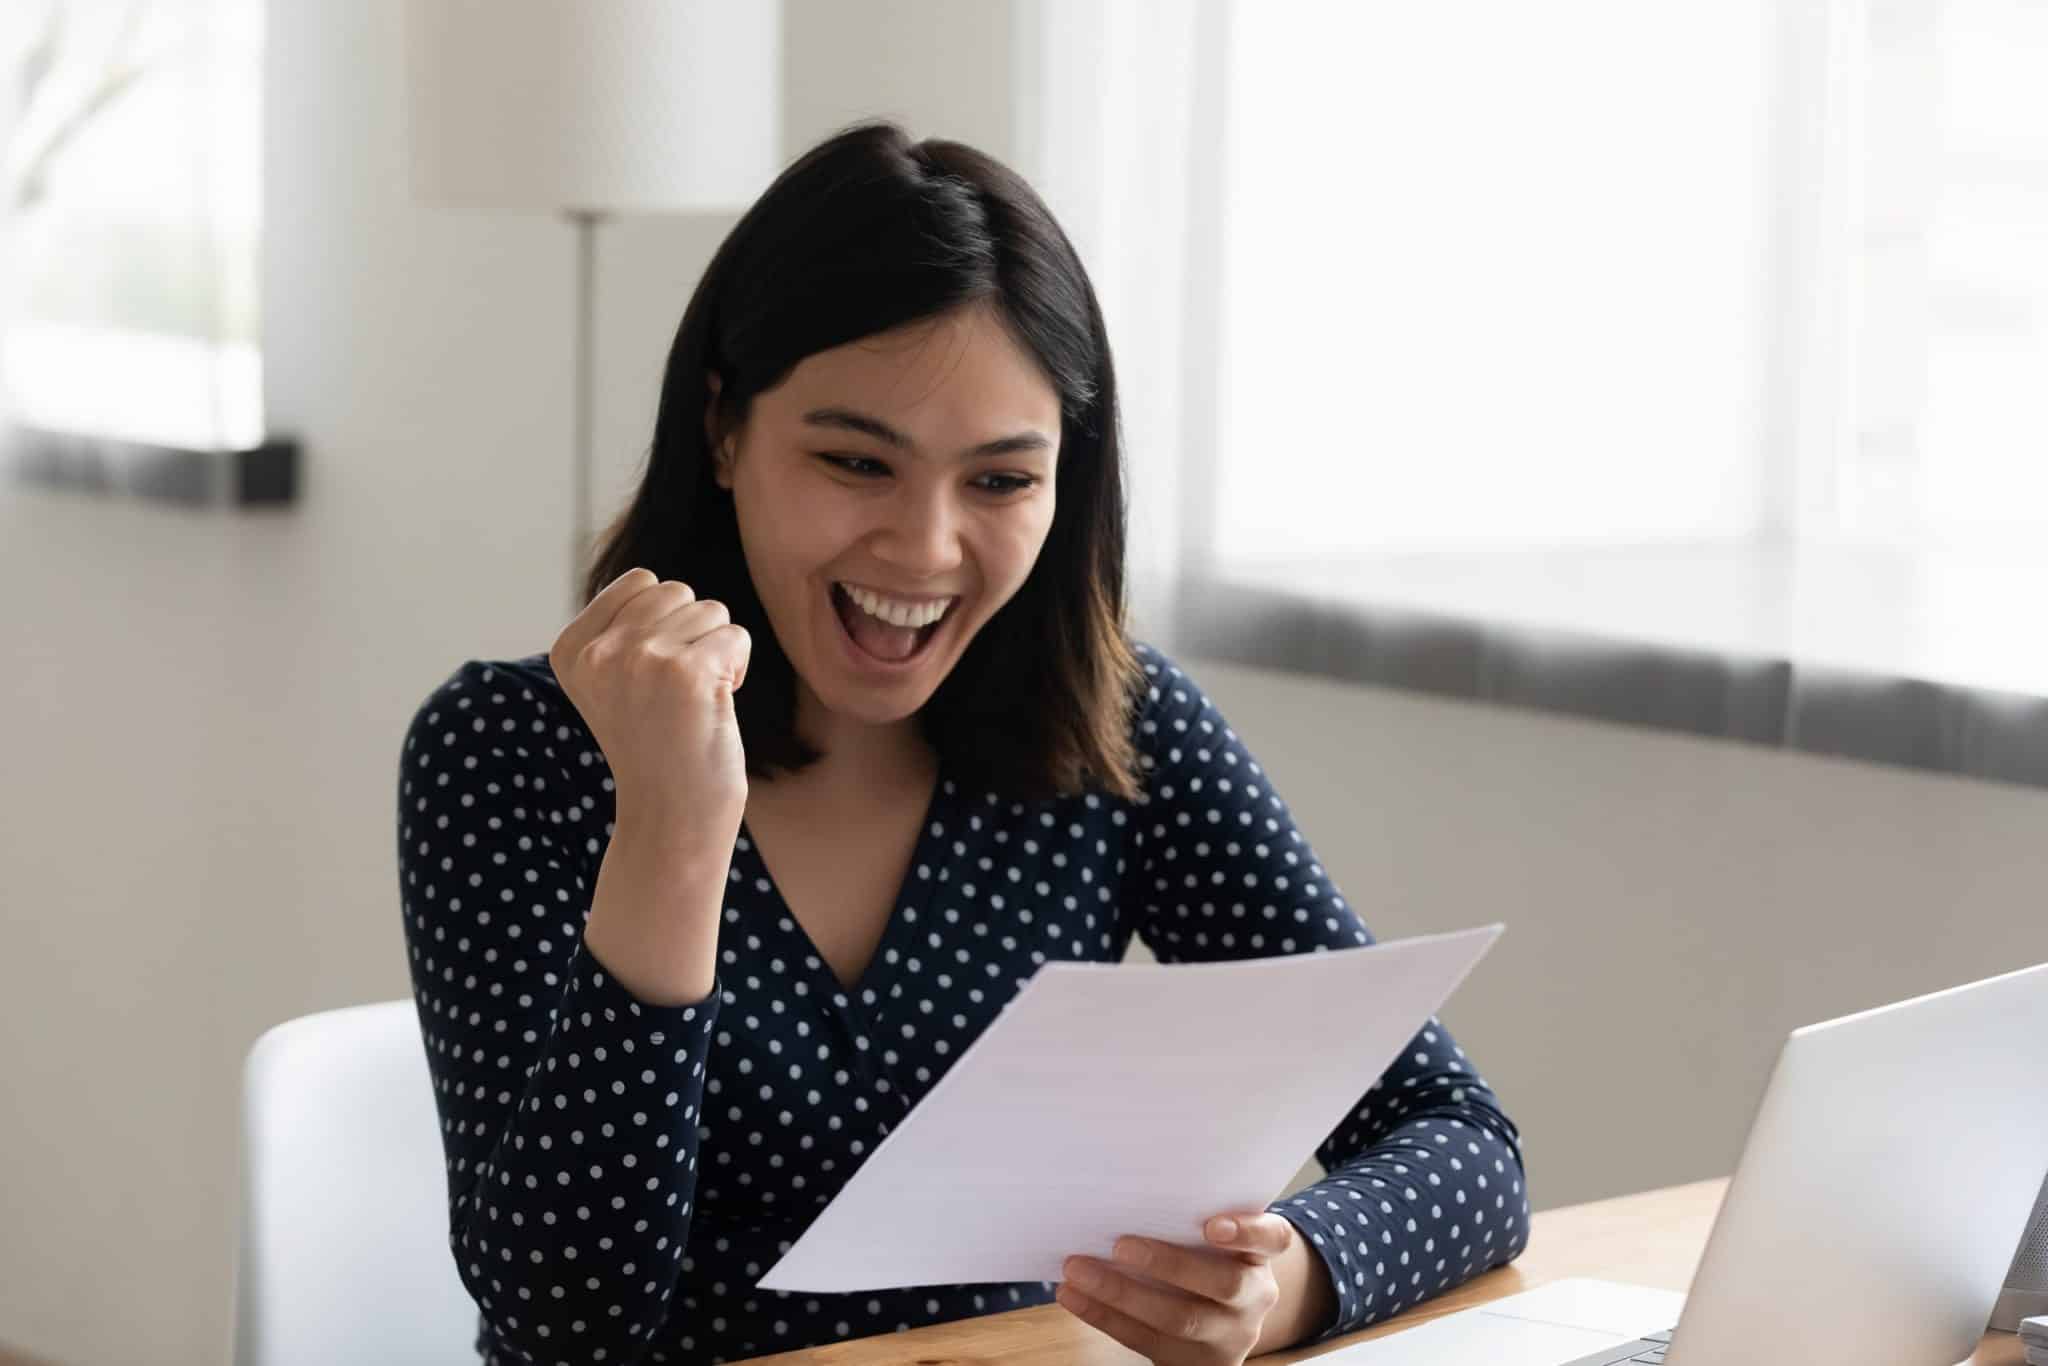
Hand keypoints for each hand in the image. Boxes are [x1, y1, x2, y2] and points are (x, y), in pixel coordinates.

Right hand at [549, 567, 752, 853]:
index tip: (654, 677)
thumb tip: (657, 583)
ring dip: (716, 653)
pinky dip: (737, 669)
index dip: (665, 623)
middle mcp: (599, 651)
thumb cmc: (657, 748)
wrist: (672, 819)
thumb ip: (621, 631)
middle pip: (677, 591)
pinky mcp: (686, 672)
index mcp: (571, 649)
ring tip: (694, 703)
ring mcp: (640, 658)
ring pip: (710, 610)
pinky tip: (715, 707)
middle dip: (693, 634)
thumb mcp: (612, 684)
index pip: (640, 581)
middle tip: (678, 693)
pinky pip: (737, 636)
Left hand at [1057, 1211, 1303, 1363]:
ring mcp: (1227, 1336)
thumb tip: (1124, 1190)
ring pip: (1178, 1318)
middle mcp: (1253, 1297)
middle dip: (1168, 1264)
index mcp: (1260, 1256)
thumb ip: (1188, 1221)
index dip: (1247, 1231)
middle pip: (1221, 1284)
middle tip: (1120, 1244)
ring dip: (1120, 1293)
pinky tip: (1074, 1296)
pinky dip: (1104, 1316)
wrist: (1221, 1324)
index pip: (1271, 1238)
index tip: (1212, 1224)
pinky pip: (1146, 1341)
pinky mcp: (1194, 1362)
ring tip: (1078, 1269)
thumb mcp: (1216, 1243)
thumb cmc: (1207, 1261)